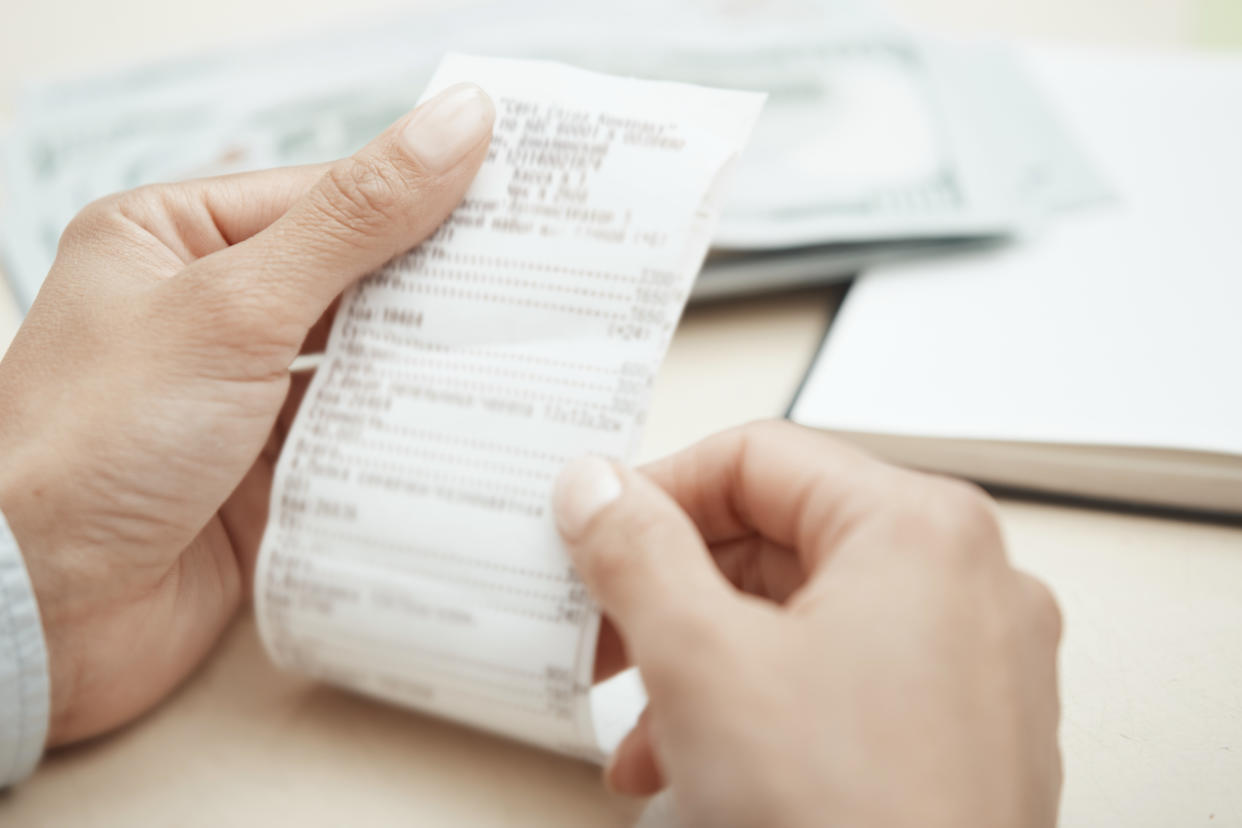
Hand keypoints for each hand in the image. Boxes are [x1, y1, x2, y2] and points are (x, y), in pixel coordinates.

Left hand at [0, 83, 494, 745]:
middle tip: (546, 280)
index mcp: (176, 239)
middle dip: (438, 288)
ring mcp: (238, 398)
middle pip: (352, 283)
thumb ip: (353, 219)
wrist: (36, 611)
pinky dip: (405, 439)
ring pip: (360, 367)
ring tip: (530, 353)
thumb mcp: (234, 305)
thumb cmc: (93, 440)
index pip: (327, 198)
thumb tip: (456, 123)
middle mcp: (208, 313)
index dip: (424, 197)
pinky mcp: (266, 474)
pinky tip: (473, 431)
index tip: (520, 201)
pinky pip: (355, 442)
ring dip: (428, 369)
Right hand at [554, 421, 1061, 827]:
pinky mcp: (965, 730)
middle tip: (604, 633)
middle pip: (781, 539)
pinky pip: (844, 680)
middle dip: (674, 595)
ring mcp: (977, 661)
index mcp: (921, 530)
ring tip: (642, 729)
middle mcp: (968, 582)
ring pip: (804, 618)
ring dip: (706, 662)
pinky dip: (763, 705)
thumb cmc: (852, 827)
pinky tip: (697, 766)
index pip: (758, 457)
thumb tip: (599, 489)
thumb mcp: (702, 664)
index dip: (658, 492)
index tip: (595, 534)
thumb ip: (637, 552)